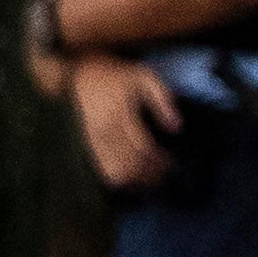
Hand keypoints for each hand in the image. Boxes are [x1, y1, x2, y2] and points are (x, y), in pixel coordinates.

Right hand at [70, 64, 171, 192]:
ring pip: (117, 173)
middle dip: (151, 174)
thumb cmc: (118, 77)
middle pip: (130, 165)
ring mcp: (95, 142)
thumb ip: (163, 100)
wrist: (82, 76)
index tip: (170, 161)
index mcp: (120, 114)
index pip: (142, 148)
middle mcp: (105, 132)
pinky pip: (106, 172)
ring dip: (137, 180)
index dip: (159, 160)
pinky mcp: (90, 147)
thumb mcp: (145, 78)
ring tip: (152, 176)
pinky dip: (123, 179)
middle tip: (164, 172)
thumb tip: (176, 127)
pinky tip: (135, 175)